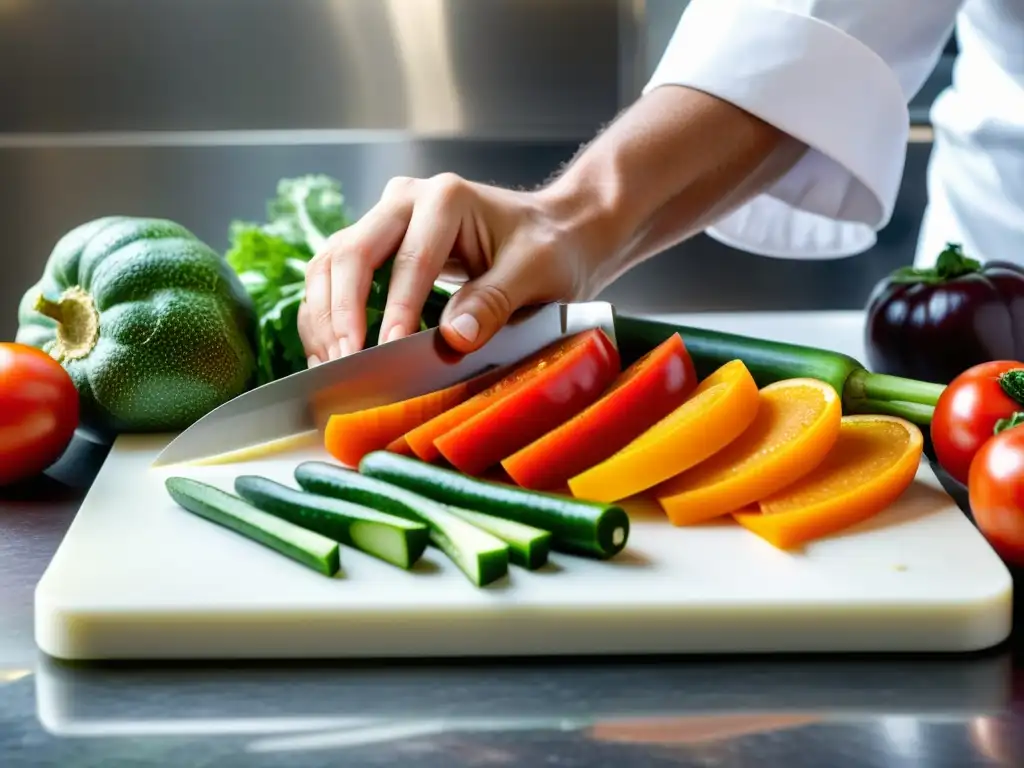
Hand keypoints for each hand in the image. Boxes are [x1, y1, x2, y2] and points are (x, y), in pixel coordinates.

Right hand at [298, 173, 597, 363]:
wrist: (556, 232)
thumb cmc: (550, 247)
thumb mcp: (536, 273)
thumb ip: (494, 302)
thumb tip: (453, 339)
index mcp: (446, 198)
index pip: (409, 260)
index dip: (396, 310)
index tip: (389, 352)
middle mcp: (405, 200)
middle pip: (351, 254)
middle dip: (342, 313)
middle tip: (346, 363)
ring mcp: (386, 219)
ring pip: (331, 263)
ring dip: (323, 316)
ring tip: (331, 364)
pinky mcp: (378, 244)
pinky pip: (336, 277)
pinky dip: (326, 315)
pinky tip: (329, 351)